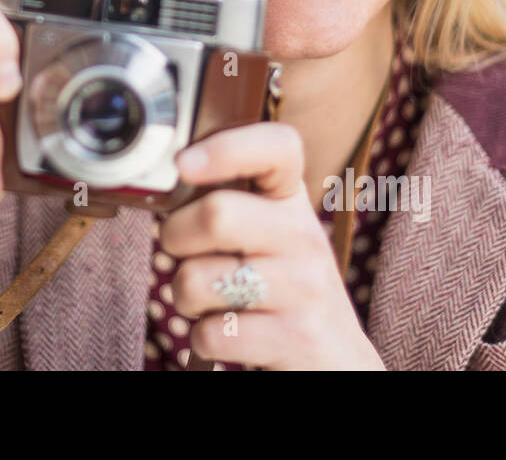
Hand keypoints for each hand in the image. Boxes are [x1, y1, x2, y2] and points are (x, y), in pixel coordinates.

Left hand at [158, 123, 386, 369]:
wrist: (336, 359)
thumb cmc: (279, 288)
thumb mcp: (265, 235)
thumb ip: (225, 201)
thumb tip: (169, 179)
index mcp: (292, 201)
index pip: (279, 147)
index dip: (227, 146)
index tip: (183, 163)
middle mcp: (305, 236)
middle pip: (216, 214)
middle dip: (175, 238)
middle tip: (183, 254)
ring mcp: (306, 287)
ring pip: (199, 279)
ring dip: (184, 297)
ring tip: (210, 301)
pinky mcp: (298, 337)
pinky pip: (211, 333)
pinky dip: (203, 340)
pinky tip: (228, 334)